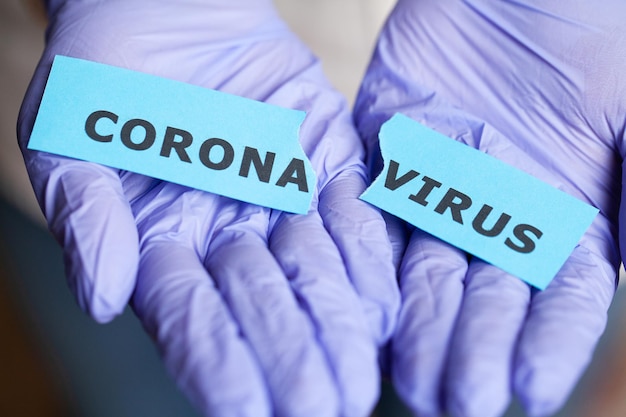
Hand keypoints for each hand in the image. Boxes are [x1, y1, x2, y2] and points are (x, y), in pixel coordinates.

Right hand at [18, 1, 399, 414]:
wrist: (169, 10)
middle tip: (322, 410)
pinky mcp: (327, 163)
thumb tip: (100, 300)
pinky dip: (367, 253)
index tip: (248, 416)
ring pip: (316, 272)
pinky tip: (385, 305)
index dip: (217, 367)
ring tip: (359, 380)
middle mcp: (230, 238)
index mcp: (164, 246)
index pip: (192, 320)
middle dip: (292, 359)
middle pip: (263, 309)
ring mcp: (283, 202)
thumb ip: (86, 216)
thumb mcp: (71, 137)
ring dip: (339, 324)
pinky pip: (353, 213)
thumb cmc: (106, 72)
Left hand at [354, 1, 624, 415]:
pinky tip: (369, 303)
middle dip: (473, 350)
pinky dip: (372, 257)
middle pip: (484, 298)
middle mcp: (499, 215)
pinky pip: (377, 213)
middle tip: (456, 402)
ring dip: (420, 324)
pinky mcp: (390, 157)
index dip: (547, 347)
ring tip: (412, 379)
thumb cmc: (600, 42)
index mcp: (566, 217)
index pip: (559, 302)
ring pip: (426, 269)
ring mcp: (440, 188)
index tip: (529, 391)